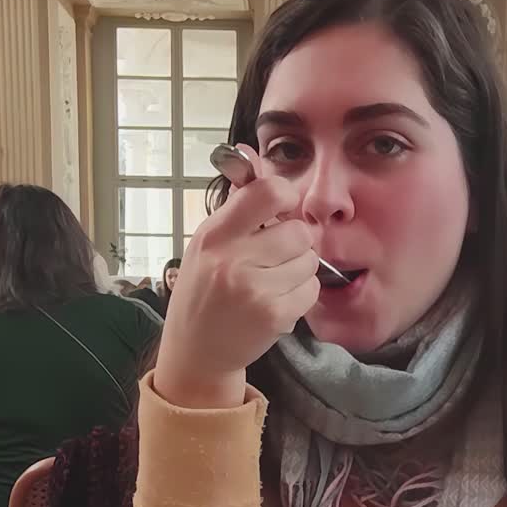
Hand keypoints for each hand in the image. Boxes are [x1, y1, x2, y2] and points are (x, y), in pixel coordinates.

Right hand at [155, 145, 319, 408]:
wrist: (196, 352)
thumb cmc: (203, 292)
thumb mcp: (208, 244)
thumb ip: (236, 205)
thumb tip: (252, 155)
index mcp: (214, 235)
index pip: (266, 193)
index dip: (286, 197)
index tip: (282, 210)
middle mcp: (232, 260)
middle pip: (298, 231)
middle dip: (297, 242)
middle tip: (279, 255)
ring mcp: (254, 290)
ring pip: (309, 261)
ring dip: (300, 269)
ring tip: (274, 281)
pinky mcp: (273, 316)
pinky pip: (310, 290)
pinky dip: (301, 294)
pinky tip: (278, 301)